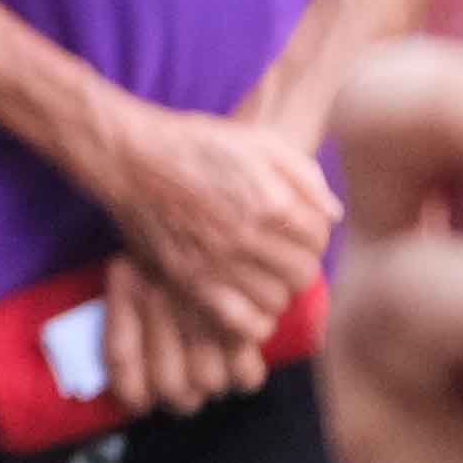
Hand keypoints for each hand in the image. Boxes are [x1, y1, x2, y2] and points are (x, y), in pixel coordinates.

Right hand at [75, 96, 335, 392]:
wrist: (129, 156)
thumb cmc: (195, 143)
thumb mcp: (259, 141)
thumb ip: (305, 175)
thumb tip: (333, 214)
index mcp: (271, 202)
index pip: (318, 236)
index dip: (311, 232)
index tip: (294, 228)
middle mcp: (248, 236)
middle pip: (301, 272)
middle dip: (296, 262)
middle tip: (278, 252)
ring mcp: (217, 261)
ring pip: (275, 299)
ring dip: (274, 288)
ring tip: (259, 274)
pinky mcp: (189, 280)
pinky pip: (240, 321)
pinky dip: (252, 321)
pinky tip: (244, 302)